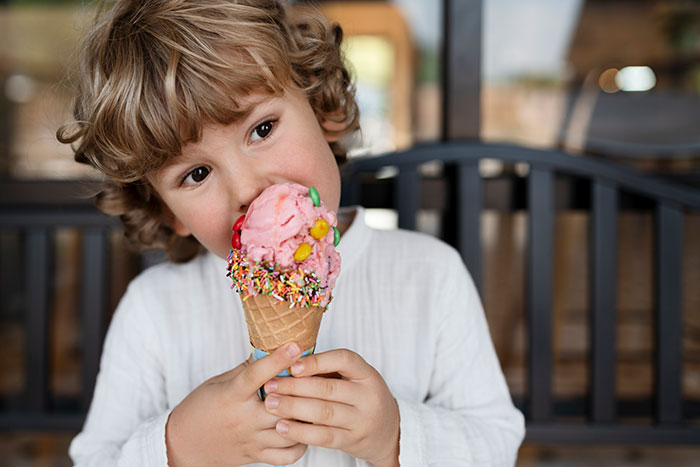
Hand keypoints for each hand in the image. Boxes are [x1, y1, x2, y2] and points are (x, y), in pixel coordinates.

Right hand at [165, 342, 307, 465]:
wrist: (183, 445)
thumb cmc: (200, 408)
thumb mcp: (218, 382)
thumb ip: (246, 370)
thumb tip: (271, 350)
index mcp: (231, 395)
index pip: (255, 375)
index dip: (276, 360)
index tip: (295, 346)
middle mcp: (243, 419)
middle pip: (280, 406)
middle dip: (300, 391)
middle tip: (316, 376)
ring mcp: (251, 440)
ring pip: (289, 430)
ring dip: (305, 416)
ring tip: (316, 401)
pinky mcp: (257, 456)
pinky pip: (287, 455)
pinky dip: (301, 442)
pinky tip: (304, 427)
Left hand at [263, 349, 399, 466]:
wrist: (388, 431)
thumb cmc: (362, 398)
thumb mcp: (356, 379)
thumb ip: (330, 371)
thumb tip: (289, 360)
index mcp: (367, 374)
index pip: (344, 360)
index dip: (317, 361)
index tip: (292, 365)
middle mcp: (367, 395)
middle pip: (328, 388)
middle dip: (295, 386)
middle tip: (270, 385)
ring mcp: (362, 420)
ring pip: (323, 412)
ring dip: (293, 407)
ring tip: (271, 404)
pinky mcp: (352, 440)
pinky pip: (323, 436)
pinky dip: (301, 431)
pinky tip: (282, 427)